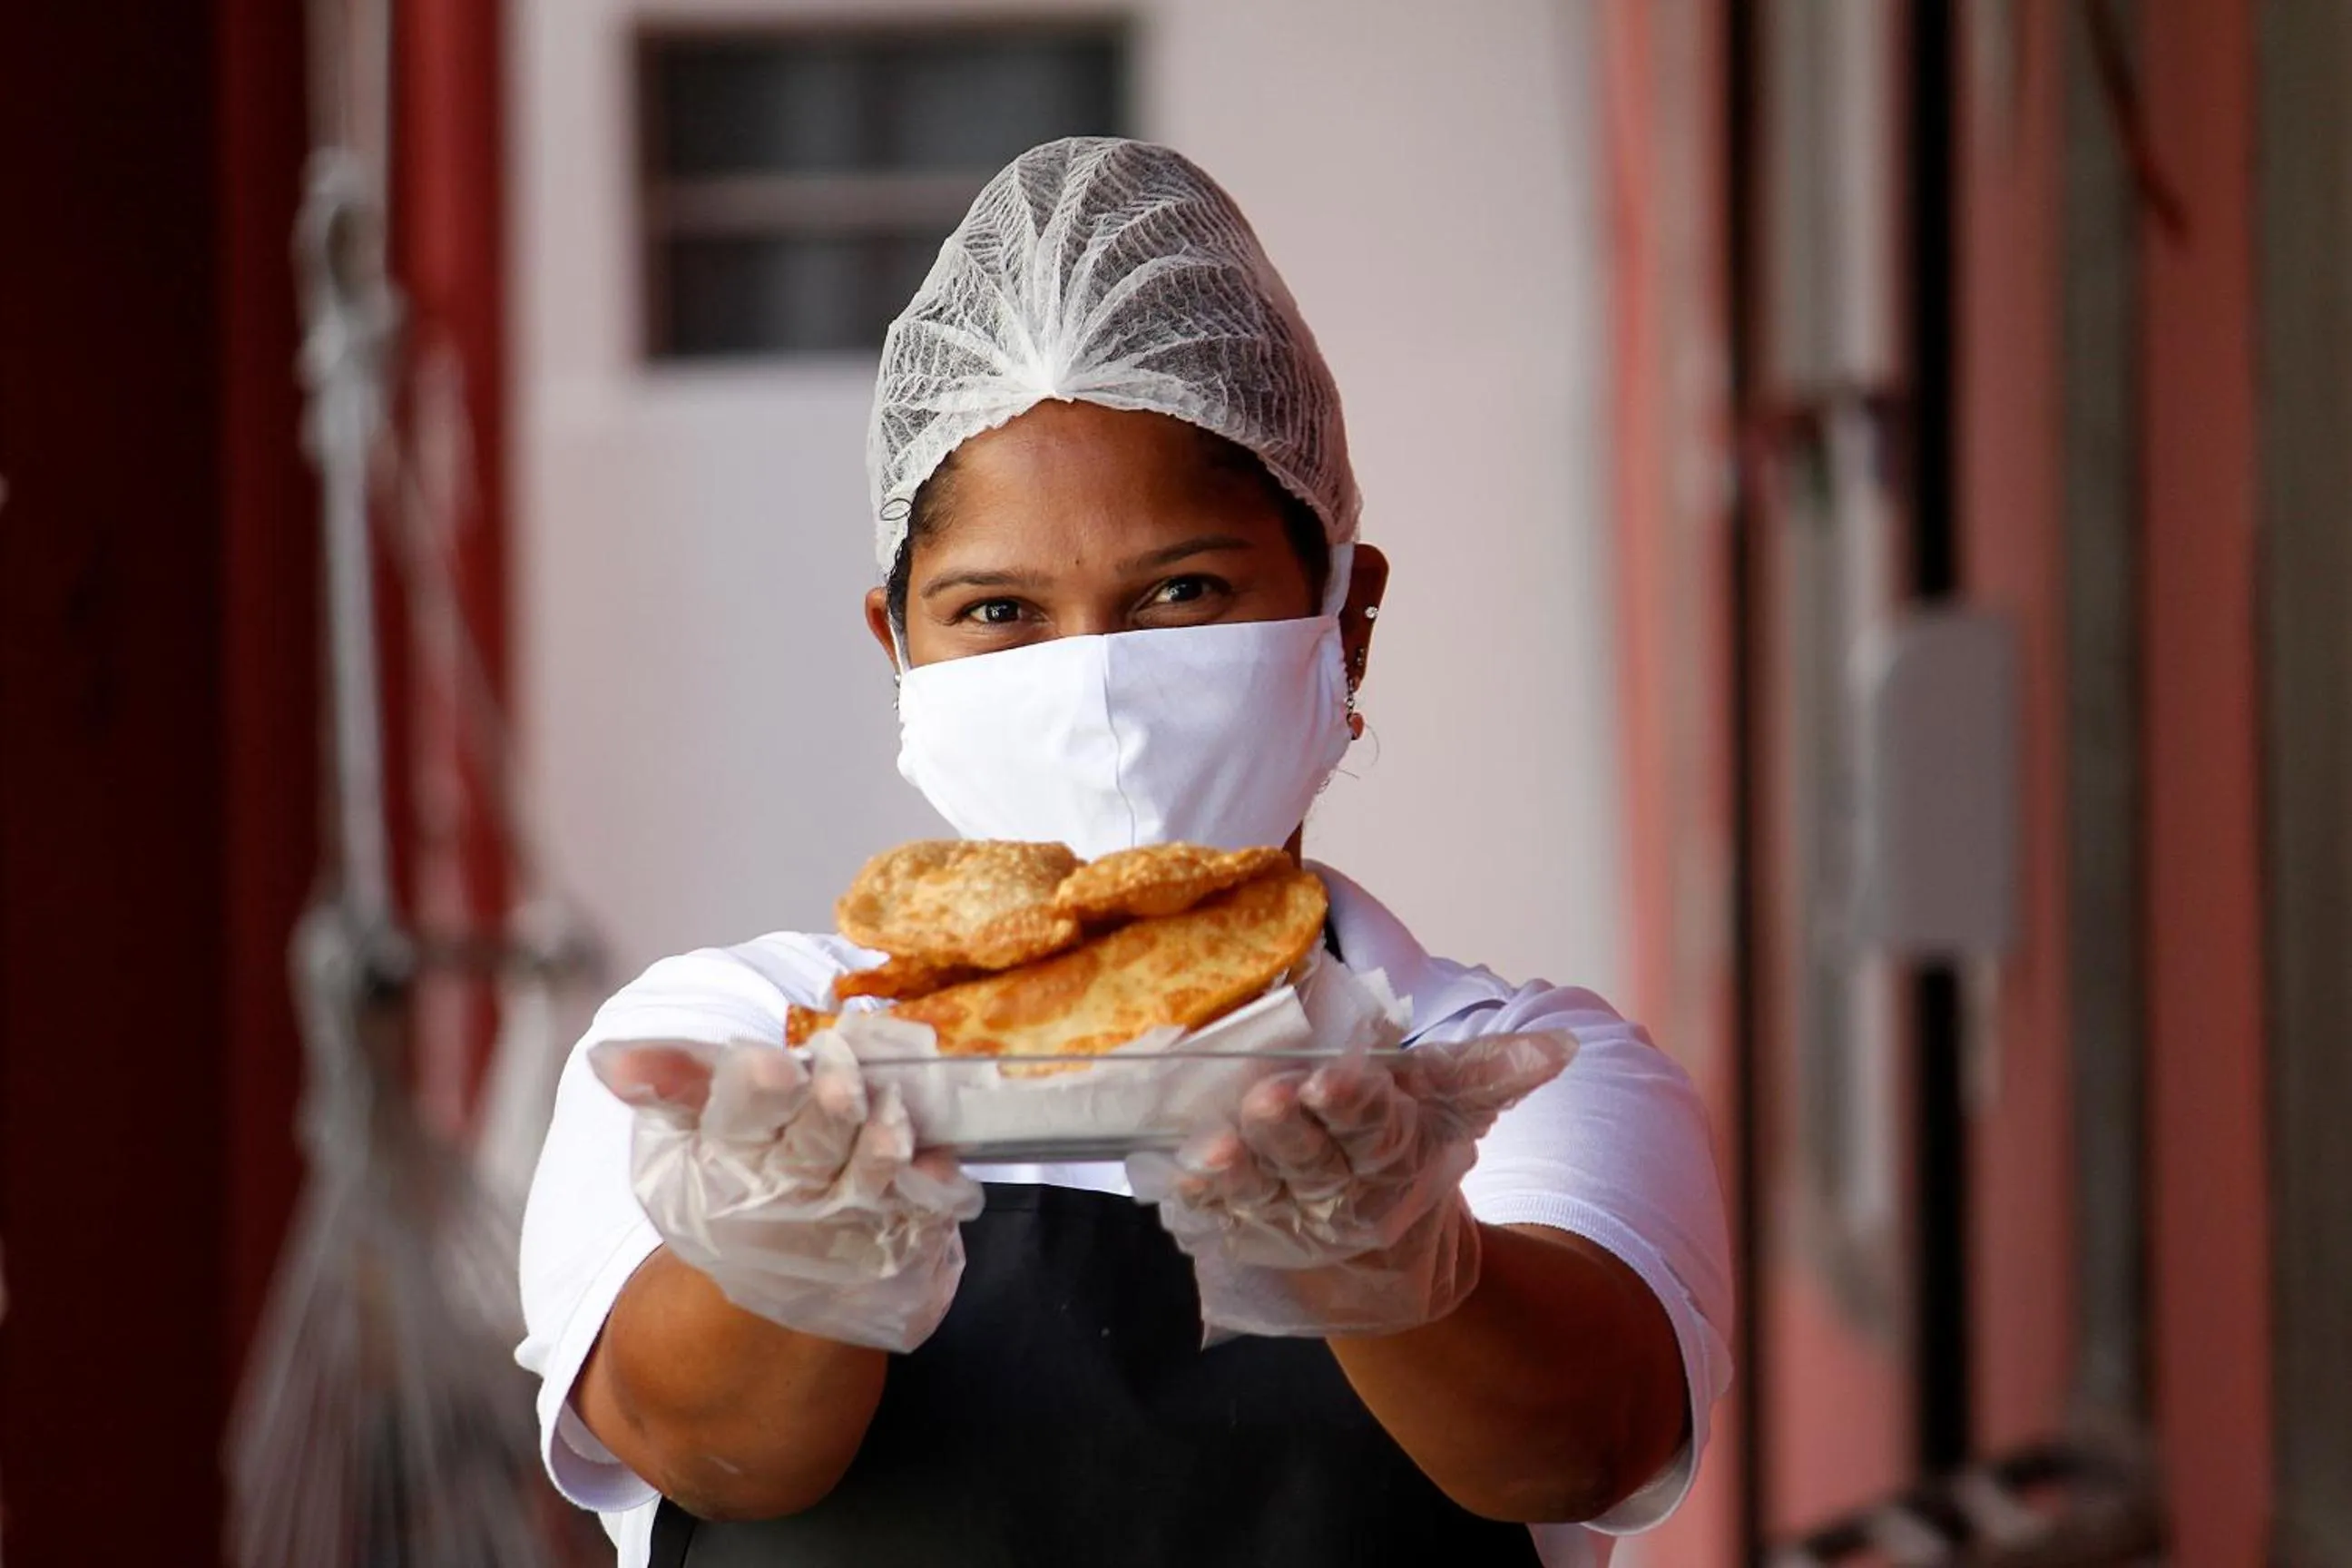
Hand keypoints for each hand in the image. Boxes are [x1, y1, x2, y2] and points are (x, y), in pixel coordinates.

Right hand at [590, 1033, 983, 1352]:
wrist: (775, 1306)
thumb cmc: (732, 1193)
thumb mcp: (682, 1145)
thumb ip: (671, 1085)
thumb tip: (608, 1057)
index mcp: (723, 1166)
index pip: (738, 1117)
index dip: (757, 1091)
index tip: (775, 1064)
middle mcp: (783, 1202)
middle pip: (811, 1145)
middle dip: (829, 1109)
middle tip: (842, 1072)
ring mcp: (845, 1235)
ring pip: (870, 1182)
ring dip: (884, 1148)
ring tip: (894, 1113)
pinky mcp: (900, 1257)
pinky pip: (924, 1220)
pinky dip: (936, 1189)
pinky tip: (940, 1161)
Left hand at [1128, 1031, 1573, 1337]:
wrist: (1387, 1263)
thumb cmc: (1411, 1155)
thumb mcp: (1455, 1111)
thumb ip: (1495, 1071)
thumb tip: (1564, 1048)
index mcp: (1392, 1149)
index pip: (1375, 1124)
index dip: (1354, 1103)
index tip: (1333, 1079)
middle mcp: (1340, 1187)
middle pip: (1311, 1157)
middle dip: (1288, 1130)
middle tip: (1268, 1099)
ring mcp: (1289, 1214)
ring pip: (1260, 1191)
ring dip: (1235, 1173)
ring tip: (1211, 1152)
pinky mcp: (1247, 1229)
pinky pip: (1219, 1217)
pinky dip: (1199, 1203)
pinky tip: (1176, 1184)